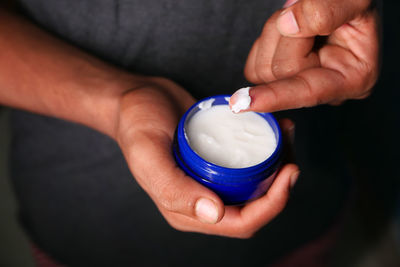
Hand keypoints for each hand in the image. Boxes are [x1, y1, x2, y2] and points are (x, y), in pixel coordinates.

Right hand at [115, 77, 298, 237]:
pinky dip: (267, 149)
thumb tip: (214, 216)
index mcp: (187, 209)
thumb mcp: (148, 154)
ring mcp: (211, 178)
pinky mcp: (217, 159)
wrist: (136, 98)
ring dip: (277, 166)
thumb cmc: (137, 124)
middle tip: (292, 155)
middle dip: (280, 187)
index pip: (240, 223)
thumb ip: (174, 188)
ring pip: (255, 185)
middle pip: (255, 206)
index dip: (271, 206)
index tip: (288, 173)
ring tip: (286, 136)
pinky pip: (248, 162)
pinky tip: (274, 128)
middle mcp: (203, 199)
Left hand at [233, 0, 378, 111]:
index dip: (277, 96)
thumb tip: (289, 26)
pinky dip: (267, 38)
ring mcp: (299, 85)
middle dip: (286, 34)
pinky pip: (255, 64)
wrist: (344, 0)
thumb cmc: (355, 3)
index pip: (308, 91)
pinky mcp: (279, 79)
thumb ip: (326, 11)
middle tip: (306, 13)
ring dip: (275, 32)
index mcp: (352, 78)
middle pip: (279, 72)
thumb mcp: (354, 0)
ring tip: (300, 19)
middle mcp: (325, 89)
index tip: (248, 103)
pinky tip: (289, 30)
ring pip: (263, 68)